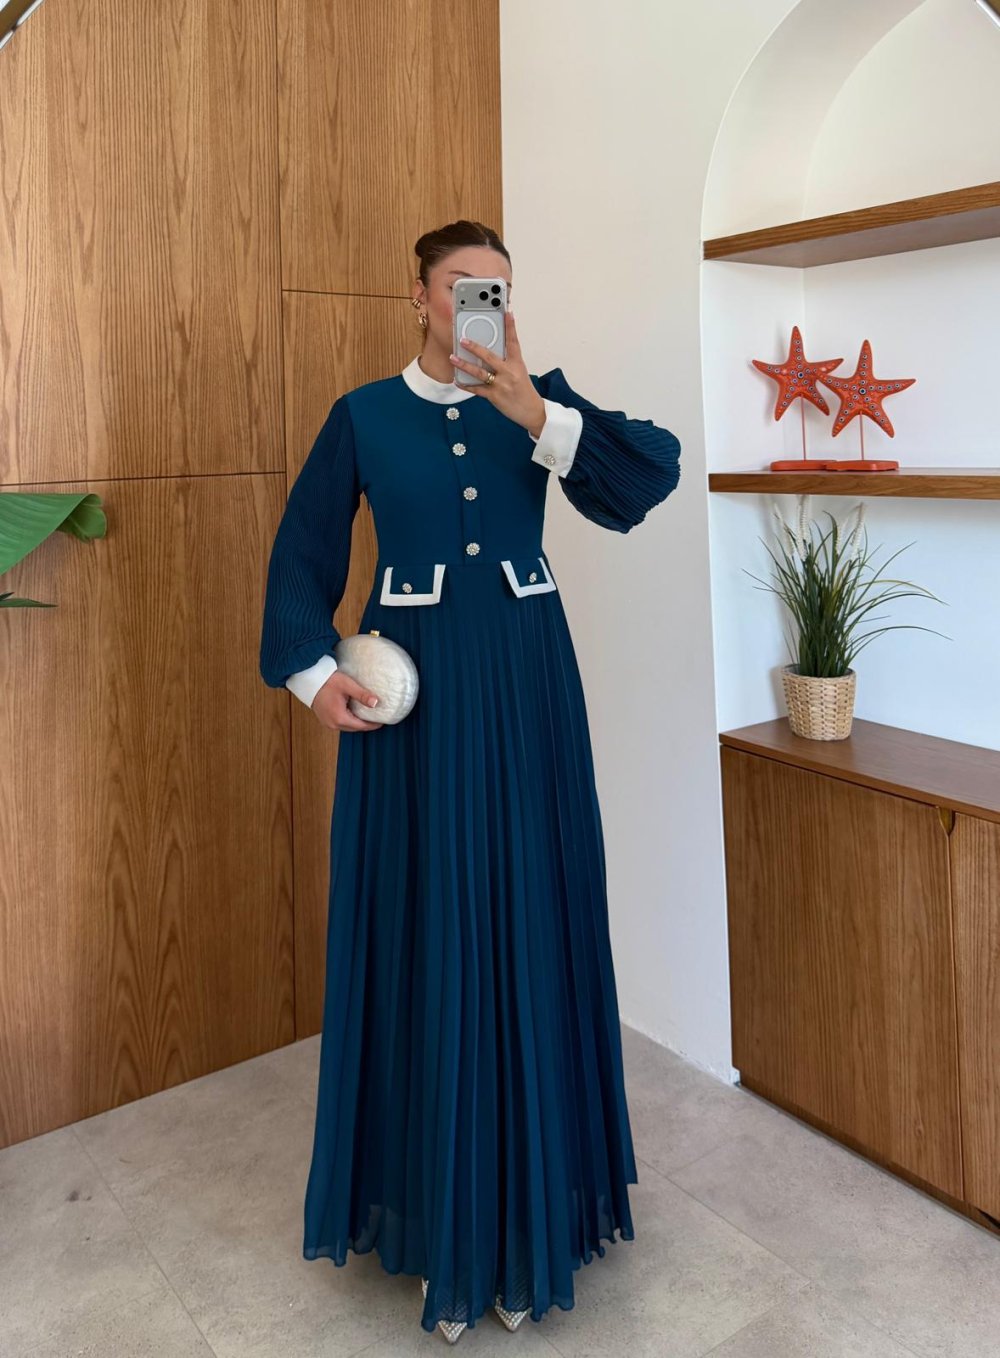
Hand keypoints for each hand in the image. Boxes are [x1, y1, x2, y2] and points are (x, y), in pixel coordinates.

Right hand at [312, 671, 382, 731]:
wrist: (310, 680)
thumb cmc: (328, 681)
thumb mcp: (347, 686)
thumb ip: (362, 695)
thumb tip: (375, 703)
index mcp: (340, 718)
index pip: (361, 726)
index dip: (373, 725)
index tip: (382, 722)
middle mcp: (333, 724)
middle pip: (355, 728)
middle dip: (366, 724)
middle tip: (376, 718)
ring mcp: (327, 723)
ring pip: (347, 727)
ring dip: (357, 723)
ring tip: (367, 716)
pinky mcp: (325, 720)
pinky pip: (340, 724)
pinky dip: (349, 720)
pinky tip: (354, 713)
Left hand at [449, 311, 546, 435]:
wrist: (532, 411)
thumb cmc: (524, 391)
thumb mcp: (519, 372)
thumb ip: (507, 362)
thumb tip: (490, 354)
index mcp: (517, 364)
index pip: (513, 342)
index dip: (510, 326)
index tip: (507, 313)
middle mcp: (509, 372)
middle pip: (489, 356)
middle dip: (475, 347)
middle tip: (463, 340)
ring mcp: (501, 384)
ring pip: (479, 372)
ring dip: (464, 365)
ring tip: (453, 358)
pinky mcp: (495, 396)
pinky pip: (477, 389)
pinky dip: (466, 385)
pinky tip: (457, 380)